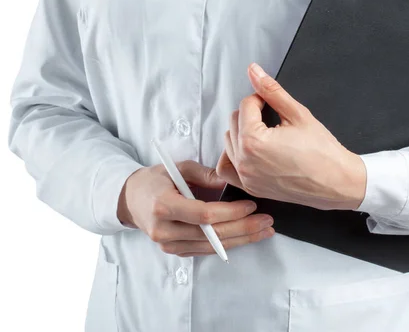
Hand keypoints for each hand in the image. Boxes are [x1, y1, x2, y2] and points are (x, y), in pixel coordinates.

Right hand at [117, 161, 274, 256]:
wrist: (132, 199)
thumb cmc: (157, 179)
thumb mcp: (178, 167)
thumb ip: (204, 174)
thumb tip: (229, 180)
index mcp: (163, 206)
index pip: (203, 214)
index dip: (230, 212)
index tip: (251, 205)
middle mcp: (164, 230)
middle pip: (211, 234)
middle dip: (243, 229)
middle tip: (266, 221)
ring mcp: (169, 244)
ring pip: (212, 246)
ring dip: (241, 239)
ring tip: (264, 231)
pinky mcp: (175, 251)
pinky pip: (206, 250)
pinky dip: (228, 244)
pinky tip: (246, 237)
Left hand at [216, 63, 366, 210]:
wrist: (336, 182)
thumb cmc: (322, 152)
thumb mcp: (297, 114)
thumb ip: (271, 90)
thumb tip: (255, 72)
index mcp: (254, 141)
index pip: (246, 105)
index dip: (261, 99)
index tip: (273, 103)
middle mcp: (245, 161)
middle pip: (234, 122)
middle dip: (251, 114)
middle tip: (271, 116)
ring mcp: (246, 177)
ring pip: (229, 142)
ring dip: (242, 132)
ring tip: (264, 132)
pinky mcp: (251, 187)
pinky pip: (227, 169)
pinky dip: (233, 157)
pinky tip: (248, 150)